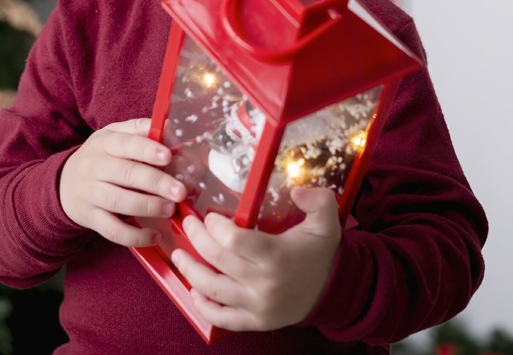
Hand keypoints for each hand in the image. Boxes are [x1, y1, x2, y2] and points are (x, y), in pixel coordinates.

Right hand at [59, 118, 185, 246]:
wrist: (64, 184)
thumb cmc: (99, 157)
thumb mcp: (112, 136)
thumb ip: (138, 130)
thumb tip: (168, 126)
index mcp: (104, 143)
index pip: (126, 144)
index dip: (147, 150)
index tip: (168, 156)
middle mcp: (94, 167)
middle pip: (126, 174)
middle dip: (155, 182)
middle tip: (179, 190)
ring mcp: (90, 194)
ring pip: (119, 202)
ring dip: (148, 206)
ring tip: (170, 209)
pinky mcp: (90, 218)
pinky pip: (112, 230)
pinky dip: (134, 235)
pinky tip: (154, 235)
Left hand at [171, 187, 340, 331]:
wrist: (334, 292)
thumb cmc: (322, 254)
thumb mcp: (327, 221)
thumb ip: (318, 199)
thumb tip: (296, 191)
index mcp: (277, 256)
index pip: (234, 240)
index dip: (214, 226)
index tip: (209, 216)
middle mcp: (264, 283)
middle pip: (217, 260)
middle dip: (196, 239)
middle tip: (188, 224)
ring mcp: (258, 306)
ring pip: (212, 289)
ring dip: (189, 271)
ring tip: (179, 255)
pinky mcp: (255, 322)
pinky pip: (221, 318)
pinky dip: (203, 306)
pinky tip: (194, 290)